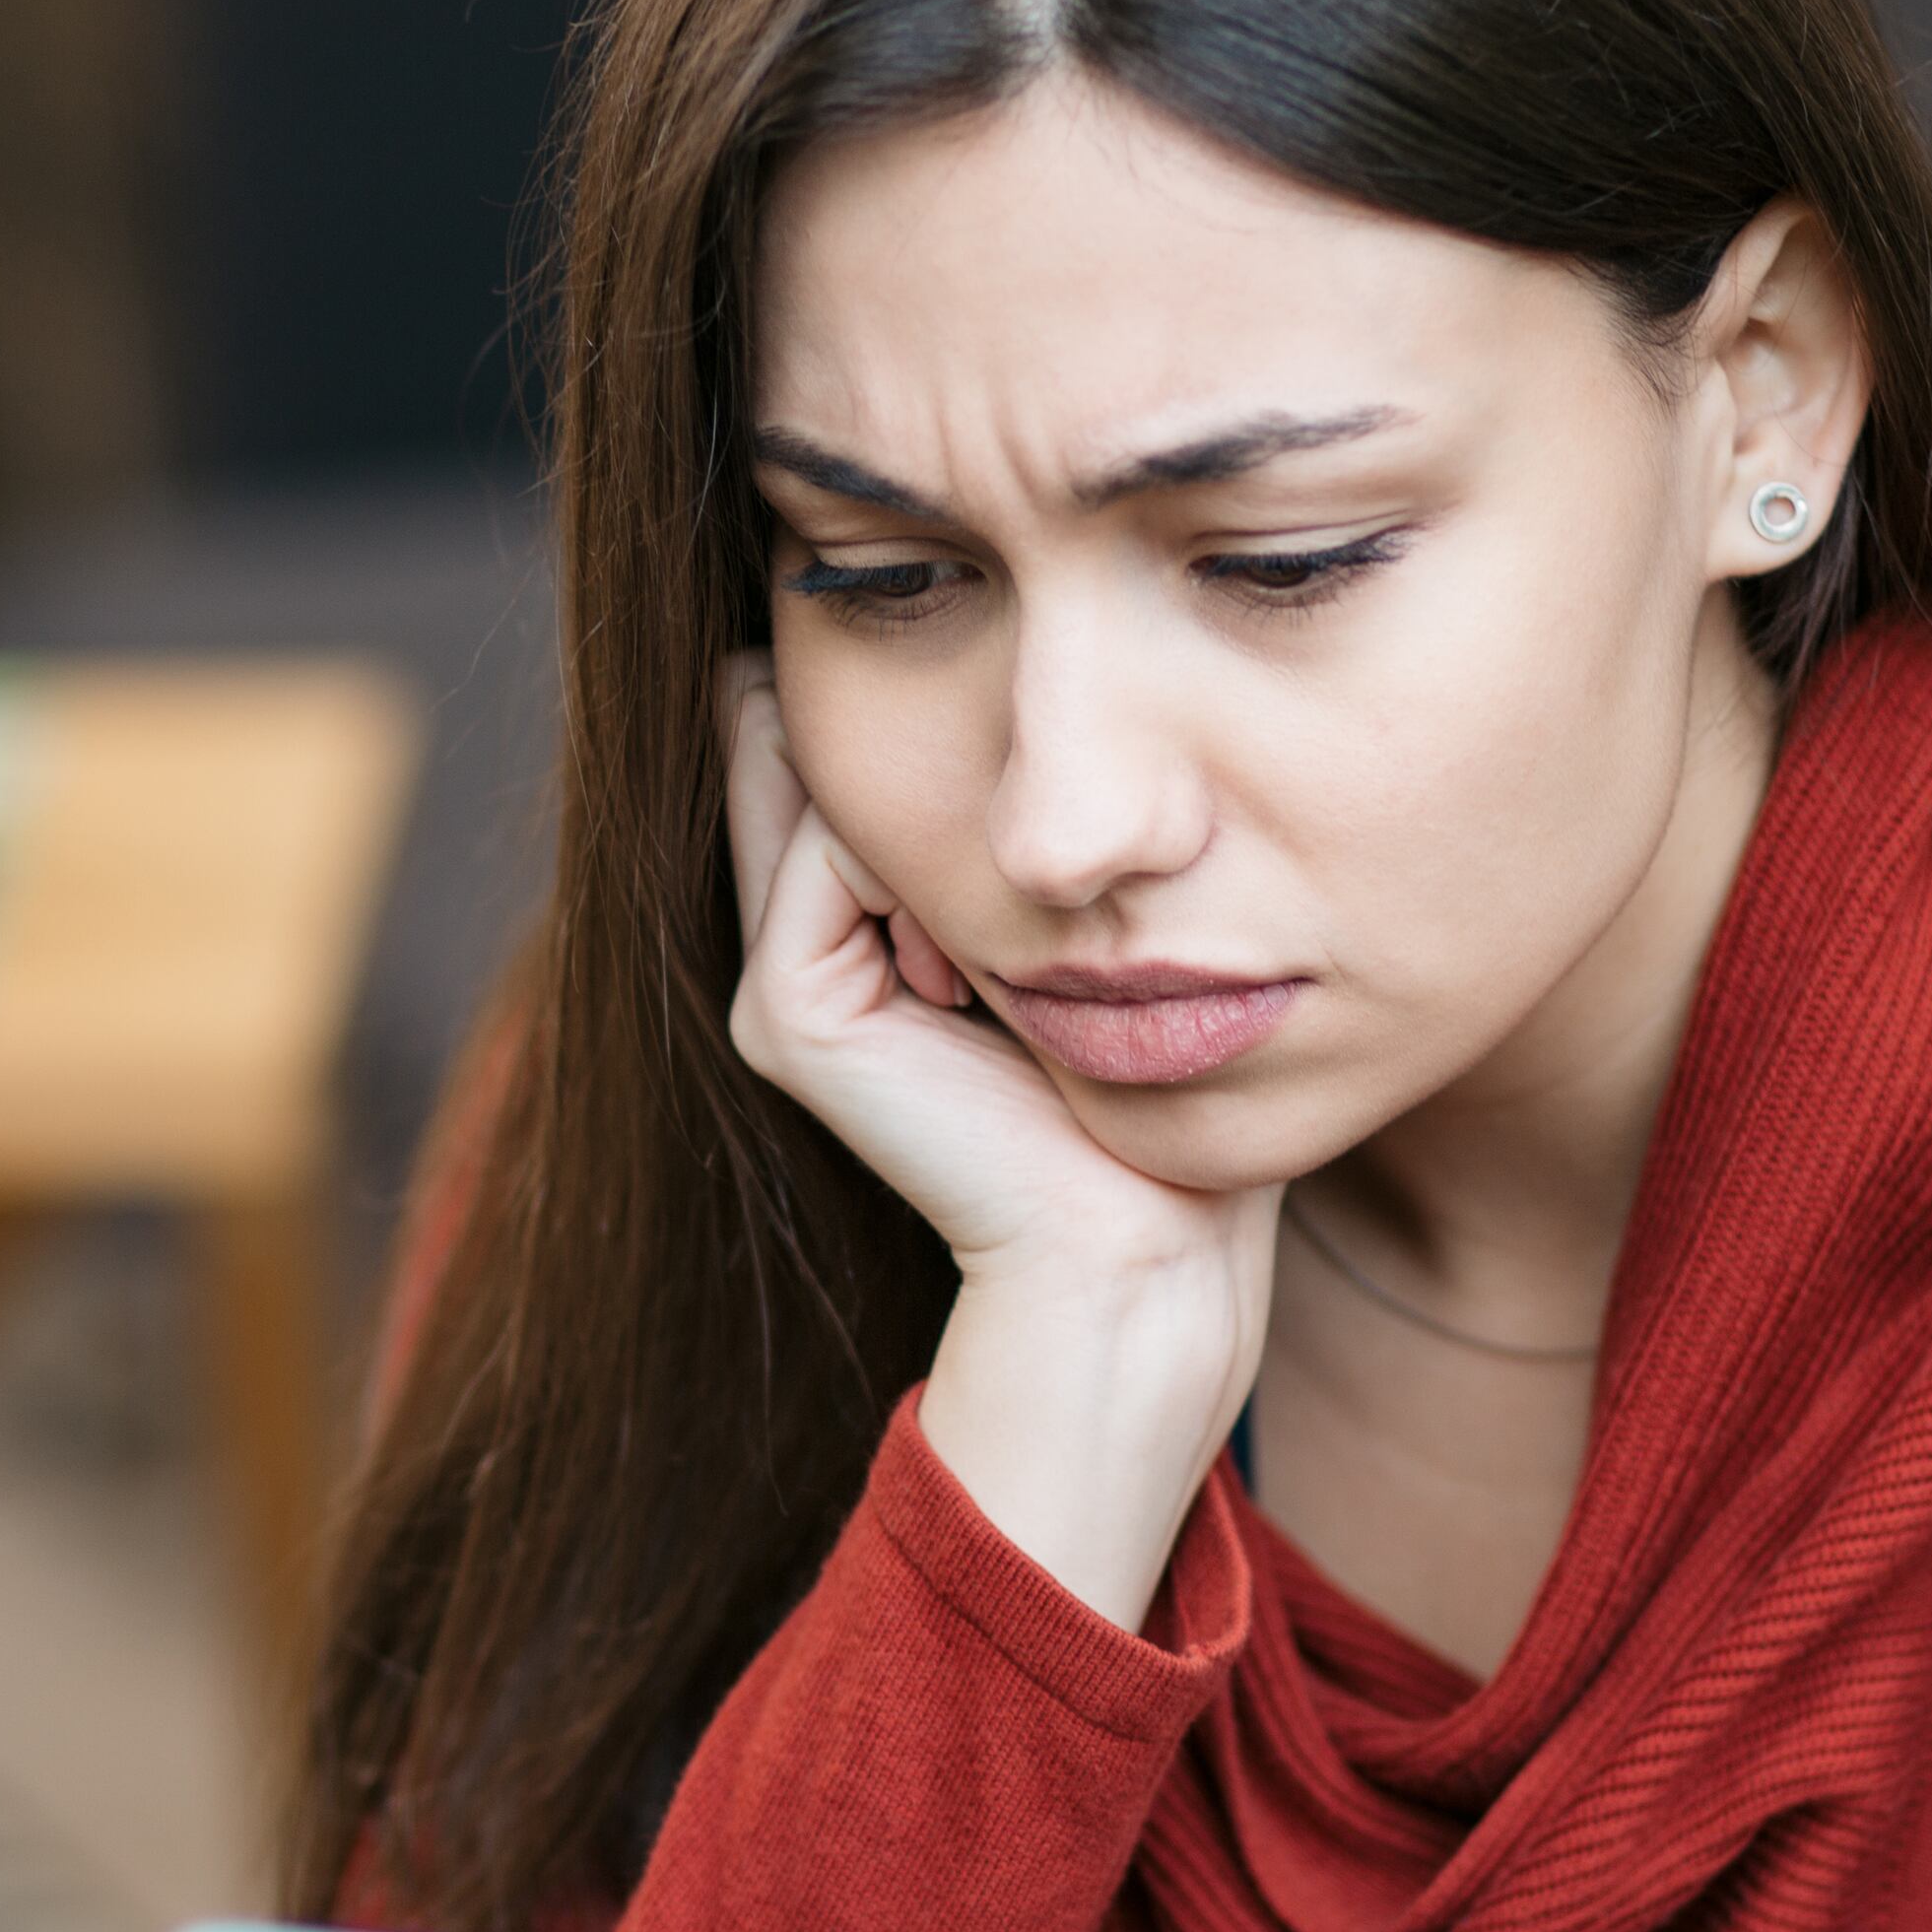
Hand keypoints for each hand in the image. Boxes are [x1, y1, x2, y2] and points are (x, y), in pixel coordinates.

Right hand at [722, 659, 1274, 1618]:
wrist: (1142, 1248)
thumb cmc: (1154, 1091)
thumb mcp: (1087, 928)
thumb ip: (1023, 834)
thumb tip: (1009, 683)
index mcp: (856, 930)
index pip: (842, 742)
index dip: (930, 708)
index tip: (1028, 747)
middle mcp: (796, 948)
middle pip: (815, 739)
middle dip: (929, 732)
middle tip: (1031, 790)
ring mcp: (777, 983)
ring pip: (835, 773)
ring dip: (952, 805)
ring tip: (1030, 925)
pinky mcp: (790, 1011)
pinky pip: (842, 840)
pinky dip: (937, 856)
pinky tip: (999, 957)